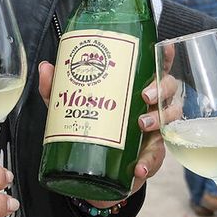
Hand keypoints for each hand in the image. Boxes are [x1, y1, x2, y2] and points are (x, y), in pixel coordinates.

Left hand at [37, 61, 163, 204]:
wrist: (94, 167)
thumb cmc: (90, 125)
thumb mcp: (70, 105)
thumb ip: (58, 88)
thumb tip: (46, 67)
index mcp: (136, 85)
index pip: (156, 66)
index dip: (166, 56)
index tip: (165, 48)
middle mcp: (151, 104)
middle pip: (169, 87)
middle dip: (161, 87)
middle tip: (145, 95)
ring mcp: (155, 129)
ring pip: (169, 116)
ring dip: (159, 118)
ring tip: (142, 124)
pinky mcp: (151, 155)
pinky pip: (156, 157)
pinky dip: (148, 163)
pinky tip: (138, 168)